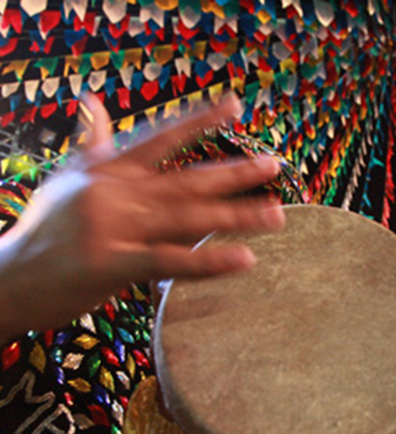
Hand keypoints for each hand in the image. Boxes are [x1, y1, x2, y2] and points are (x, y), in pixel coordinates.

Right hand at [0, 93, 284, 342]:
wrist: (5, 278)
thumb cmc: (43, 230)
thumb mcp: (67, 180)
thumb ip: (92, 145)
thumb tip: (94, 102)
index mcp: (108, 170)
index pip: (162, 137)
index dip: (199, 120)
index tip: (236, 105)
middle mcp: (114, 192)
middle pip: (186, 179)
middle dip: (234, 172)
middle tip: (275, 164)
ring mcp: (113, 226)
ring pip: (186, 218)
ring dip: (236, 216)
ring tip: (277, 214)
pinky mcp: (111, 263)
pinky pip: (170, 261)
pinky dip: (209, 261)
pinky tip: (245, 259)